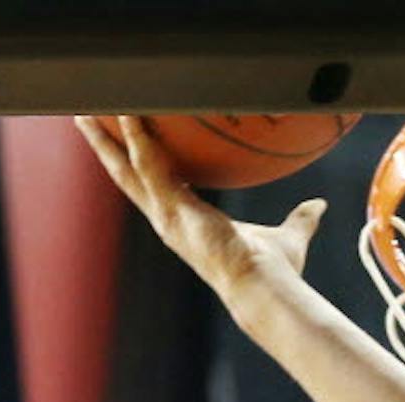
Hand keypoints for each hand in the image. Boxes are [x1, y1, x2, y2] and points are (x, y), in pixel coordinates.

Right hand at [74, 115, 324, 299]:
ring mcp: (167, 216)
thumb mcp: (288, 236)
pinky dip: (138, 139)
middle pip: (126, 175)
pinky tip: (129, 114)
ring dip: (108, 138)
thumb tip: (319, 205)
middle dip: (105, 147)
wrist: (264, 287)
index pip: (154, 185)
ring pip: (128, 168)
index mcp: (187, 221)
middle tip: (85, 118)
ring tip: (89, 110)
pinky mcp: (173, 211)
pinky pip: (150, 165)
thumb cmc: (274, 270)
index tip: (127, 140)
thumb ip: (301, 218)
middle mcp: (169, 219)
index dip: (138, 163)